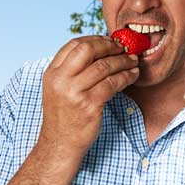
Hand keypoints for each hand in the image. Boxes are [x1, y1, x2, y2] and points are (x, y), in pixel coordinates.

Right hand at [39, 35, 138, 153]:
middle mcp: (60, 80)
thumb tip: (98, 49)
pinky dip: (126, 76)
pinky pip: (112, 83)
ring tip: (133, 60)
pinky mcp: (89, 105)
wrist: (60, 144)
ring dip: (122, 61)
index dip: (95, 39)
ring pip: (103, 66)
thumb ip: (72, 70)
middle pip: (87, 49)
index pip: (73, 44)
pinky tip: (132, 75)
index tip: (110, 41)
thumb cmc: (64, 115)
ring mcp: (74, 93)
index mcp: (52, 73)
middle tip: (124, 47)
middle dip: (109, 46)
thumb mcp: (59, 88)